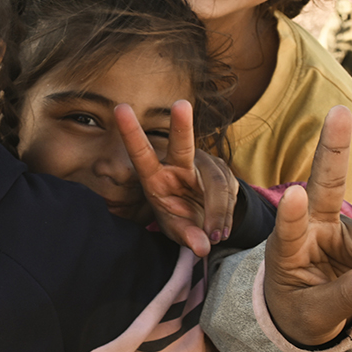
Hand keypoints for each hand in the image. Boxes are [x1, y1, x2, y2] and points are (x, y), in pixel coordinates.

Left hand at [116, 101, 237, 256]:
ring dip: (218, 212)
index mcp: (155, 176)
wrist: (205, 220)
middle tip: (181, 105)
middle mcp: (179, 164)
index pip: (141, 154)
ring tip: (215, 236)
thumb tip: (202, 246)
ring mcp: (203, 164)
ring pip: (217, 184)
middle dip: (181, 125)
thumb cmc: (181, 219)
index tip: (120, 108)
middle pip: (182, 145)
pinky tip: (222, 229)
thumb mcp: (177, 230)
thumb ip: (187, 237)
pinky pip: (231, 194)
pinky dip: (228, 216)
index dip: (131, 132)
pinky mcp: (224, 171)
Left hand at [264, 106, 351, 345]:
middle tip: (339, 111)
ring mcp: (342, 232)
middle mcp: (313, 228)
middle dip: (334, 147)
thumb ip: (344, 297)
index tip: (295, 195)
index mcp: (286, 247)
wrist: (309, 316)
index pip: (288, 229)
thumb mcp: (313, 315)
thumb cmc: (299, 311)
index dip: (292, 214)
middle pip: (328, 185)